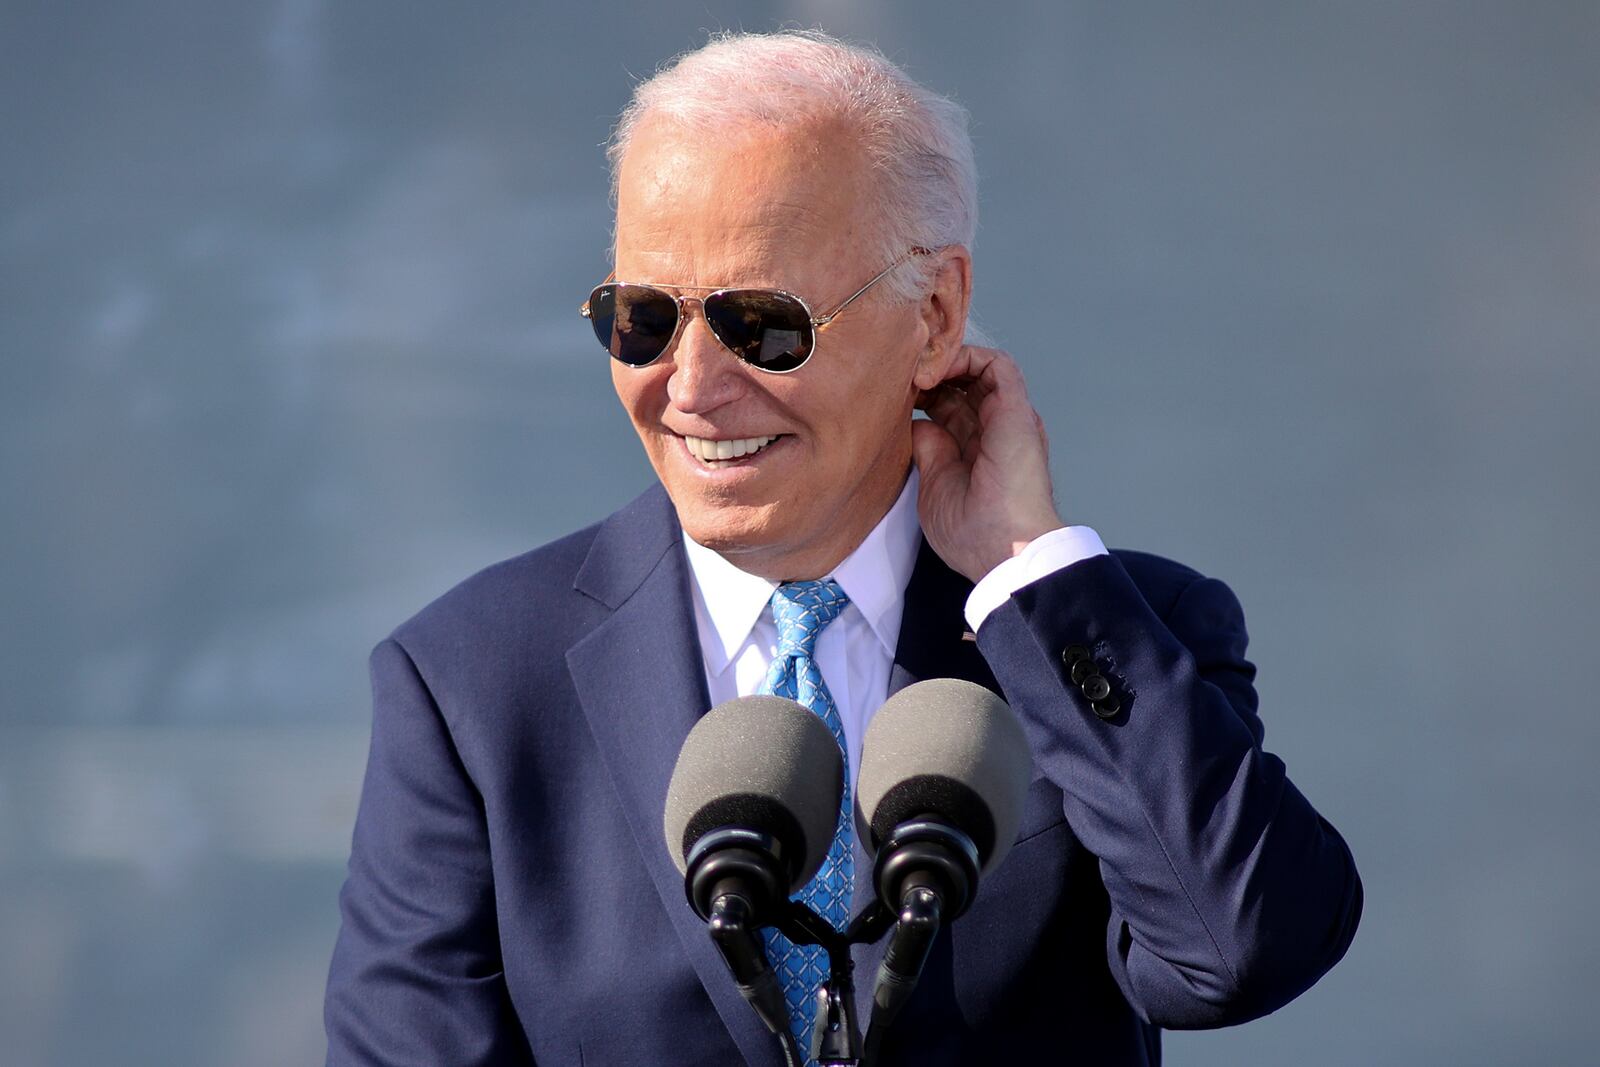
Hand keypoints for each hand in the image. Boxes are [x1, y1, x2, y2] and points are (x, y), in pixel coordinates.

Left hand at [911, 345, 1064, 582]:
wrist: (1005, 548)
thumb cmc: (974, 532)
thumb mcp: (935, 485)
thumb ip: (929, 450)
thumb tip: (917, 424)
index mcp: (978, 451)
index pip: (950, 408)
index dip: (923, 396)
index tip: (892, 396)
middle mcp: (995, 430)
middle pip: (961, 385)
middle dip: (929, 375)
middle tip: (898, 376)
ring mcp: (1008, 417)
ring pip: (979, 368)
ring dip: (945, 361)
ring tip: (915, 369)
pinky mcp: (1016, 408)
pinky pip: (996, 364)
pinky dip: (965, 356)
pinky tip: (934, 370)